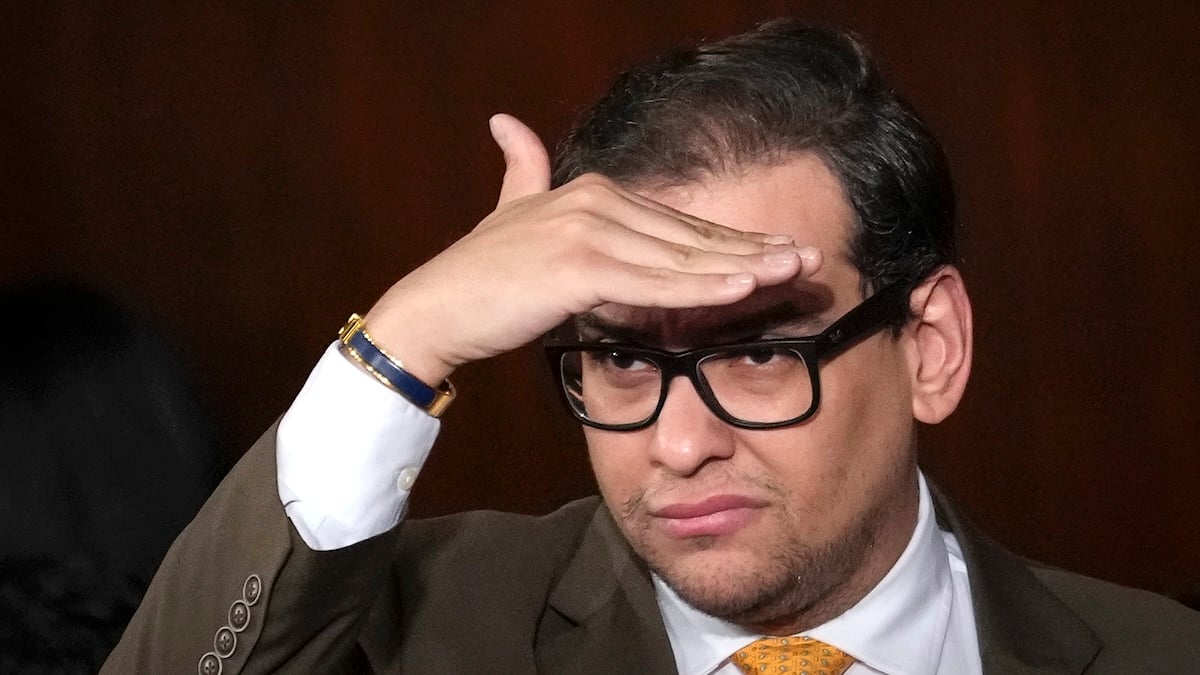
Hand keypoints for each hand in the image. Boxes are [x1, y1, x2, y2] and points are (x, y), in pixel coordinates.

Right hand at [363, 114, 821, 384]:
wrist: (434, 309)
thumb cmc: (479, 275)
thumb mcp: (508, 211)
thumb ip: (521, 168)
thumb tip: (506, 123)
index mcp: (594, 193)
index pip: (680, 224)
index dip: (732, 239)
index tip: (777, 253)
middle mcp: (598, 203)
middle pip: (692, 235)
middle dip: (755, 250)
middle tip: (810, 260)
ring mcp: (589, 232)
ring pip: (683, 257)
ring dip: (746, 266)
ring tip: (796, 272)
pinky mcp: (579, 267)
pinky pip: (654, 284)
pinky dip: (703, 288)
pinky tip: (745, 289)